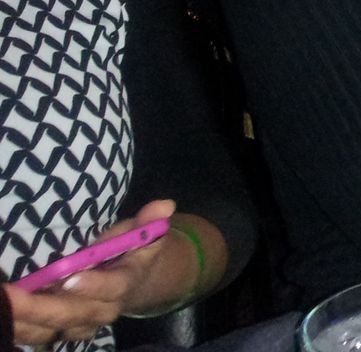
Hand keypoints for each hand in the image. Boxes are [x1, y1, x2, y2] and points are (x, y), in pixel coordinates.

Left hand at [7, 200, 175, 344]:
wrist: (128, 286)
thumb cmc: (128, 253)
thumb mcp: (140, 233)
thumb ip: (147, 221)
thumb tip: (165, 204)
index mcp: (125, 283)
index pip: (112, 288)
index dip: (93, 286)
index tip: (69, 278)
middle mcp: (103, 310)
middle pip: (73, 314)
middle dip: (42, 307)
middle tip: (14, 294)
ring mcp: (81, 324)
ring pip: (52, 329)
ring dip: (26, 321)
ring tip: (6, 304)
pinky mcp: (61, 332)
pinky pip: (39, 336)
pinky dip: (21, 328)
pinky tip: (6, 314)